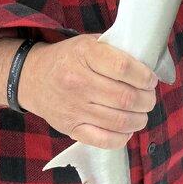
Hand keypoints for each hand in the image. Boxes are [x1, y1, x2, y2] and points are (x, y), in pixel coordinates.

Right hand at [19, 34, 157, 149]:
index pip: (124, 68)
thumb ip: (114, 50)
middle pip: (126, 97)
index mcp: (84, 55)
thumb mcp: (88, 43)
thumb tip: (146, 64)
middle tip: (149, 97)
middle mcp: (77, 82)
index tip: (150, 79)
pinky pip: (104, 140)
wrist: (32, 78)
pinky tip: (126, 128)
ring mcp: (73, 108)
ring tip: (141, 113)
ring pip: (120, 121)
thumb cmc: (67, 59)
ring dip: (139, 119)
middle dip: (147, 100)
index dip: (144, 76)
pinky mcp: (70, 128)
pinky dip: (122, 137)